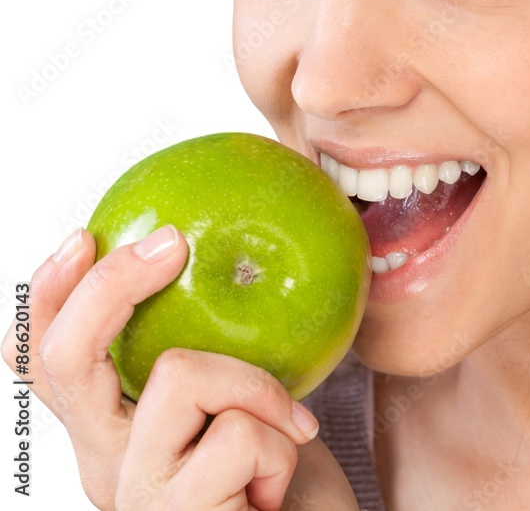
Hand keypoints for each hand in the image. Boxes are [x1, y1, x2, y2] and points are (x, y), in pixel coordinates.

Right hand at [1, 226, 360, 509]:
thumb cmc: (291, 479)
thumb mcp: (252, 402)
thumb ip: (225, 355)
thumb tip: (243, 259)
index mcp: (117, 431)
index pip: (47, 363)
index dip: (48, 297)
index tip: (86, 236)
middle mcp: (108, 462)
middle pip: (67, 356)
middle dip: (112, 283)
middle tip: (170, 243)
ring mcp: (136, 492)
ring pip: (179, 373)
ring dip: (257, 386)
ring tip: (287, 430)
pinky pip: (238, 432)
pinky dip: (283, 442)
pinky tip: (283, 483)